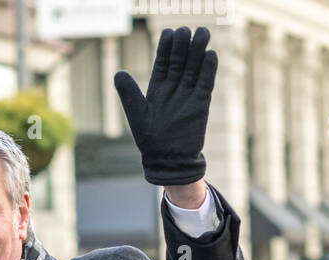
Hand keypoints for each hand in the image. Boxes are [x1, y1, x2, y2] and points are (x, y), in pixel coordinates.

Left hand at [113, 26, 216, 185]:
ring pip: (195, 67)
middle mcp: (174, 87)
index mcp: (157, 87)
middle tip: (185, 30)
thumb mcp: (137, 114)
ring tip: (202, 33)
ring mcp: (188, 94)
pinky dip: (208, 70)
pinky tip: (210, 55)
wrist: (168, 161)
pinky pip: (206, 83)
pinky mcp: (201, 104)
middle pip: (180, 60)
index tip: (168, 32)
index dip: (165, 47)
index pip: (163, 61)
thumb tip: (118, 73)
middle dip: (183, 44)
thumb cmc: (150, 140)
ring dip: (198, 51)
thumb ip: (129, 93)